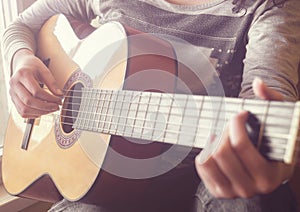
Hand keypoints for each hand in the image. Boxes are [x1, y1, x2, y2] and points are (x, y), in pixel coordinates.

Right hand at [9, 49, 62, 117]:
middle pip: (29, 101)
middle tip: (56, 107)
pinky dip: (33, 114)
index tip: (59, 100)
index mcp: (22, 75)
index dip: (50, 98)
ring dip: (40, 112)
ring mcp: (12, 93)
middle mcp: (14, 84)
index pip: (36, 91)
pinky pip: (22, 112)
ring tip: (51, 109)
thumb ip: (52, 83)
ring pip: (24, 109)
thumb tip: (60, 95)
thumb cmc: (33, 66)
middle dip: (45, 107)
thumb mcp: (44, 70)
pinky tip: (43, 111)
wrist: (21, 64)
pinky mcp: (13, 99)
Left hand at [195, 78, 294, 197]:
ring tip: (223, 135)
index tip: (241, 114)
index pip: (241, 145)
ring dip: (214, 142)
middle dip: (225, 131)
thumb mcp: (282, 122)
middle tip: (232, 124)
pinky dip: (204, 152)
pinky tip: (215, 146)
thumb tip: (258, 84)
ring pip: (209, 160)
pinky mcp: (219, 190)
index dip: (236, 123)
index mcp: (268, 175)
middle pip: (221, 152)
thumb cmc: (276, 143)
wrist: (272, 167)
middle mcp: (250, 188)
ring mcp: (233, 191)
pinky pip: (202, 166)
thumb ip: (272, 100)